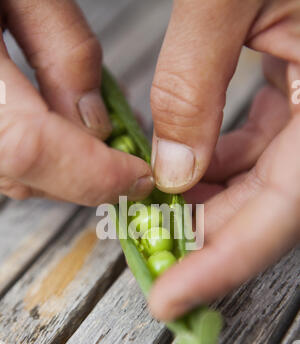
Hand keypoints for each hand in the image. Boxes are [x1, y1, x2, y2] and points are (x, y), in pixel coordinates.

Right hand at [0, 0, 153, 203]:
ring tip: (103, 145)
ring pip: (13, 177)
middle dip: (87, 179)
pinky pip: (3, 163)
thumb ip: (64, 52)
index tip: (138, 177)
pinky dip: (45, 161)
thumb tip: (95, 123)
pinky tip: (68, 136)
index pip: (29, 147)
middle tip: (128, 165)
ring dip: (68, 172)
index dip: (92, 173)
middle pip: (23, 173)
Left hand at [149, 0, 299, 319]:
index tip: (168, 299)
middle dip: (204, 239)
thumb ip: (194, 84)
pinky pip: (260, 154)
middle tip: (149, 252)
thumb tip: (172, 167)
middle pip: (267, 211)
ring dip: (206, 204)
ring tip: (156, 210)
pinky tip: (186, 166)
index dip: (220, 265)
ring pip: (262, 187)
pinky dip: (218, 168)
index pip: (279, 215)